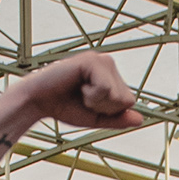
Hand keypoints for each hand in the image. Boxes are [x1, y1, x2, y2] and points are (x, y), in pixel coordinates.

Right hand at [16, 50, 144, 132]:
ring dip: (96, 102)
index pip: (129, 102)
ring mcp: (101, 60)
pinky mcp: (92, 60)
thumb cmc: (64, 107)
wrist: (38, 101)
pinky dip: (91, 95)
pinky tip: (76, 85)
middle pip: (126, 100)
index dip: (109, 112)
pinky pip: (105, 89)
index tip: (88, 103)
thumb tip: (140, 119)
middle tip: (82, 98)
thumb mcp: (95, 118)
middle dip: (104, 107)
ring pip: (117, 96)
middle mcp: (108, 64)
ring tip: (79, 91)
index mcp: (111, 76)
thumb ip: (117, 118)